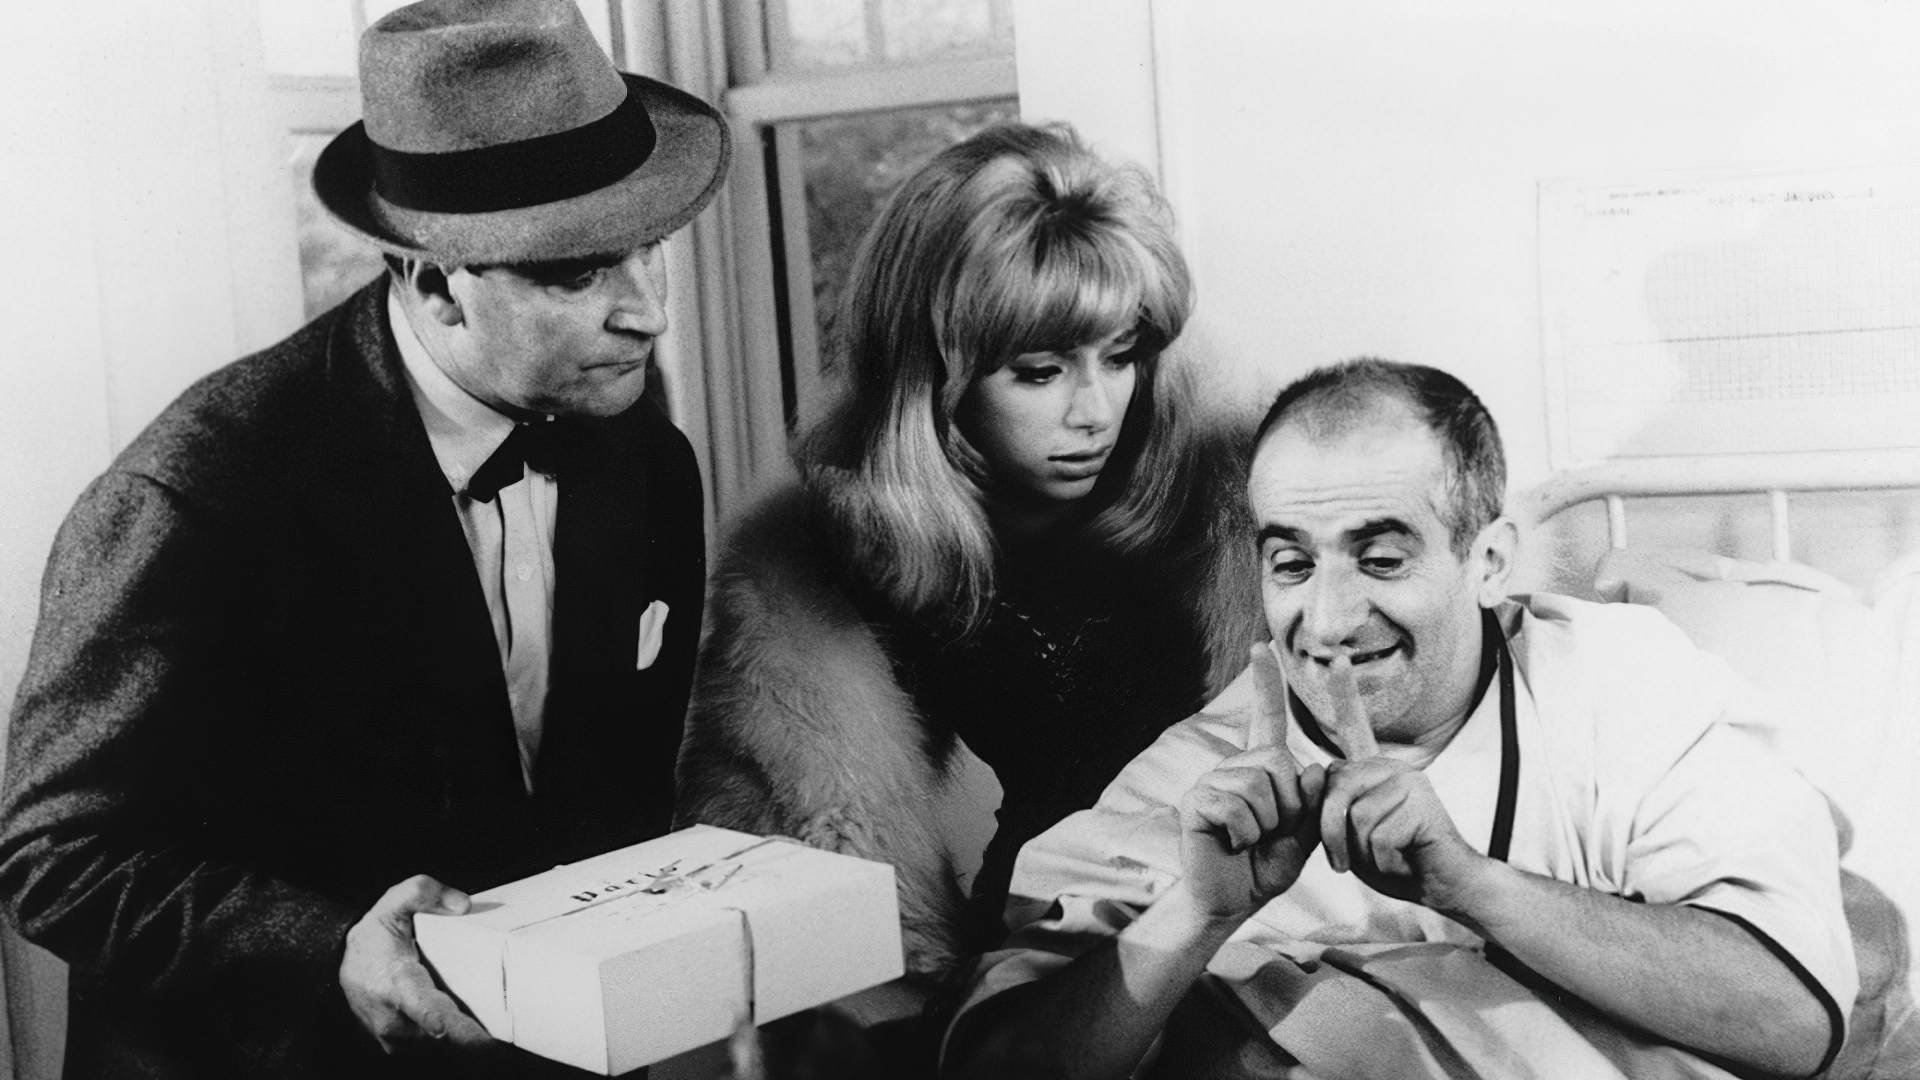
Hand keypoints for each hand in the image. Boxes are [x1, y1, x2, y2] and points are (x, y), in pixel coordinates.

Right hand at [340, 875, 494, 1055]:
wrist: (346, 964)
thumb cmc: (374, 936)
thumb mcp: (393, 902)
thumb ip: (423, 892)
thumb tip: (461, 905)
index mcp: (397, 984)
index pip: (422, 1008)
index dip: (442, 1023)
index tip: (457, 1032)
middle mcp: (394, 1019)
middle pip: (445, 1035)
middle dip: (475, 1034)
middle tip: (503, 1034)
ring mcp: (397, 1038)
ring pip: (443, 1047)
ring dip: (465, 1038)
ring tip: (486, 1027)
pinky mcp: (400, 1047)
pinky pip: (435, 1050)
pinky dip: (452, 1041)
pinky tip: (465, 1027)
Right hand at [1177, 644, 1325, 922]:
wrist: (1233, 900)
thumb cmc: (1266, 866)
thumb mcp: (1305, 835)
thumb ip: (1315, 802)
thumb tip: (1314, 767)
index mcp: (1260, 768)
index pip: (1264, 718)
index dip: (1265, 683)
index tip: (1262, 646)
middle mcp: (1233, 767)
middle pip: (1279, 760)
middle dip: (1289, 805)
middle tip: (1271, 832)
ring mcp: (1210, 782)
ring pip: (1259, 786)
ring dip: (1266, 824)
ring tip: (1250, 840)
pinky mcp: (1195, 802)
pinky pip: (1235, 806)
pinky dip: (1244, 833)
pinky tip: (1232, 843)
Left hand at [1314, 663, 1485, 910]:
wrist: (1445, 884)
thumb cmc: (1394, 861)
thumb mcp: (1351, 834)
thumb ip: (1332, 808)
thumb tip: (1316, 777)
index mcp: (1371, 770)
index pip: (1354, 725)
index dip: (1343, 691)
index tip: (1335, 656)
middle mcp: (1389, 766)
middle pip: (1332, 796)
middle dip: (1335, 839)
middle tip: (1363, 855)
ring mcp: (1407, 780)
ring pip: (1352, 820)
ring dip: (1362, 854)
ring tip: (1389, 855)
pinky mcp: (1421, 802)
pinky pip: (1377, 838)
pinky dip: (1384, 861)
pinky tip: (1404, 859)